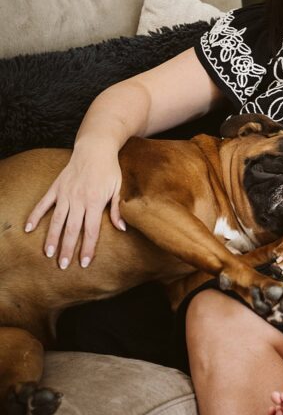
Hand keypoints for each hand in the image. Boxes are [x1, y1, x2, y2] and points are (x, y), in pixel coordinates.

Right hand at [24, 143, 125, 268]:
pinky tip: (29, 229)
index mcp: (96, 201)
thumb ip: (118, 209)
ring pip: (57, 220)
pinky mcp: (56, 187)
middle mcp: (78, 199)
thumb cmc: (110, 170)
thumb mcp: (118, 188)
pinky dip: (35, 216)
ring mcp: (65, 193)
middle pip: (72, 229)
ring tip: (48, 254)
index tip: (84, 263)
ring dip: (52, 238)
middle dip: (68, 249)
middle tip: (63, 266)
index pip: (91, 230)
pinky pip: (44, 204)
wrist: (95, 148)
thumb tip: (122, 229)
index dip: (88, 248)